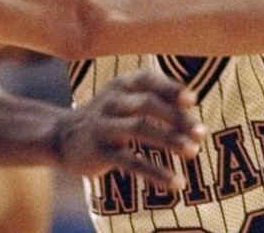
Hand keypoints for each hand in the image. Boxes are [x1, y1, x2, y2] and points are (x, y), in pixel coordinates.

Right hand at [53, 69, 203, 185]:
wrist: (62, 137)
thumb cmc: (108, 116)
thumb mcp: (124, 99)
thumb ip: (154, 96)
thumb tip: (193, 101)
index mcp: (119, 85)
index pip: (146, 79)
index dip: (170, 88)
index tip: (193, 100)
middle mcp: (109, 102)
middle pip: (146, 104)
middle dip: (176, 118)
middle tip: (201, 132)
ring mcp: (102, 126)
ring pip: (139, 129)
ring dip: (169, 140)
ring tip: (193, 152)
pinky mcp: (98, 152)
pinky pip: (130, 162)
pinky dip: (156, 172)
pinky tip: (176, 183)